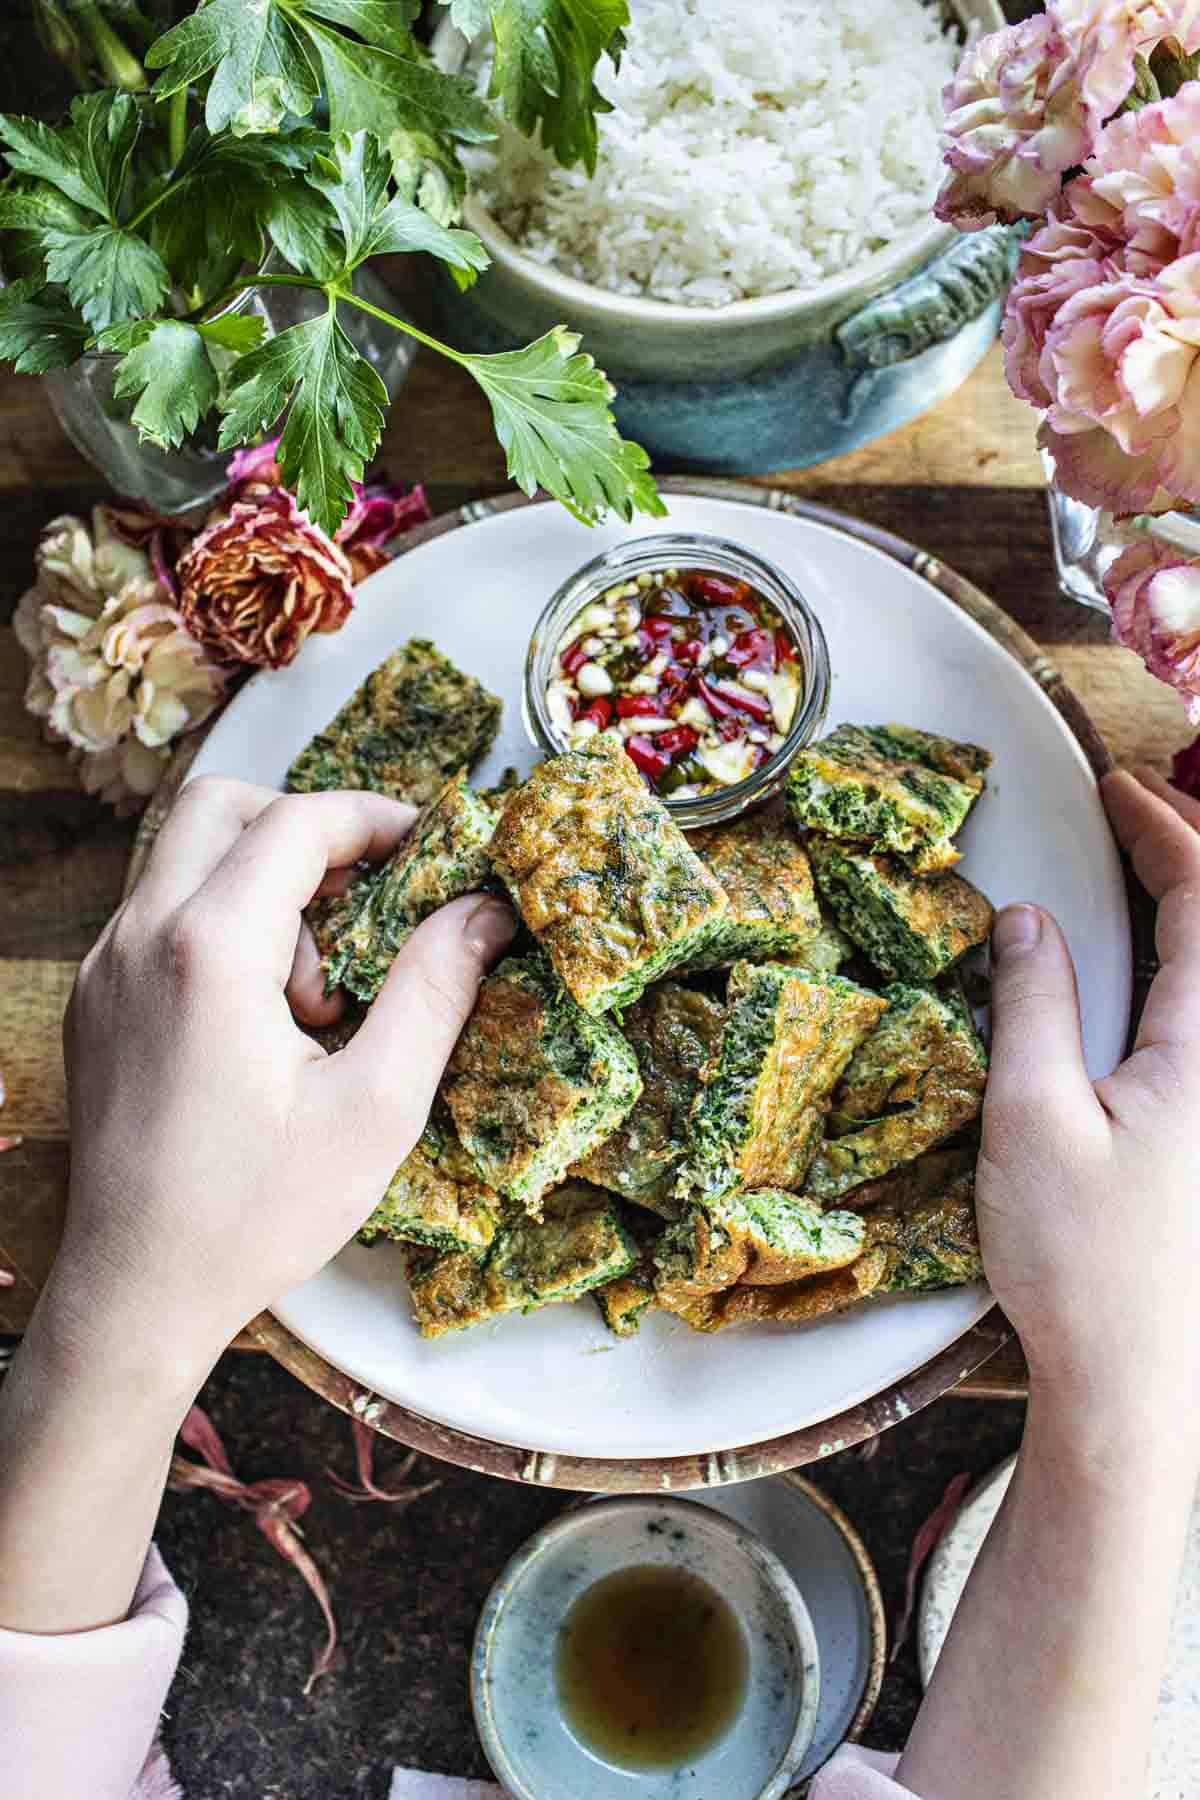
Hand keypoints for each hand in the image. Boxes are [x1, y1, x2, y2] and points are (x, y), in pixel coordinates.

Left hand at [51, 776, 514, 1387]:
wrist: (133, 1293)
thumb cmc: (253, 1215)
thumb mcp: (375, 1109)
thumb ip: (436, 992)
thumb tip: (486, 912)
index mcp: (208, 950)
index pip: (297, 821)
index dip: (376, 821)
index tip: (432, 854)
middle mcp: (139, 938)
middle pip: (224, 806)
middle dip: (307, 830)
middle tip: (371, 899)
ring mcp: (104, 967)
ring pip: (188, 858)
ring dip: (264, 884)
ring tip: (318, 991)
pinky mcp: (94, 1000)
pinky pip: (163, 914)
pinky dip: (225, 925)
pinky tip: (269, 1015)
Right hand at [977, 767, 1199, 1451]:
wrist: (1134, 1386)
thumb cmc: (1084, 1262)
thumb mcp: (1035, 1122)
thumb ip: (1033, 1007)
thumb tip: (1025, 920)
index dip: (1163, 830)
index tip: (1112, 788)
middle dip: (1189, 857)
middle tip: (1132, 814)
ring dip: (1194, 915)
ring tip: (1147, 871)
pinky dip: (1188, 971)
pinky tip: (1151, 976)